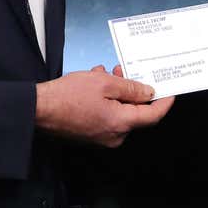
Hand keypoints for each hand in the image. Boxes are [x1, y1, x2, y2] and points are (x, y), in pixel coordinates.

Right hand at [35, 69, 174, 146]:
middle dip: (130, 88)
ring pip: (118, 110)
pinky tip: (94, 83)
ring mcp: (101, 137)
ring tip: (102, 73)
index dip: (164, 102)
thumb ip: (131, 88)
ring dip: (114, 90)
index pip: (153, 115)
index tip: (170, 91)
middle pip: (134, 111)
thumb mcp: (105, 83)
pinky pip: (106, 115)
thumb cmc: (67, 96)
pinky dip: (104, 99)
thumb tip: (148, 93)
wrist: (37, 109)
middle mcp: (114, 135)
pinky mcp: (90, 134)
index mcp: (121, 123)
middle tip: (122, 71)